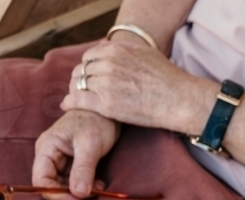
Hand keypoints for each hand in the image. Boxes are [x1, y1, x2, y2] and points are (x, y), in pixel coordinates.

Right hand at [32, 108, 120, 199]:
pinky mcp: (71, 165)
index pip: (41, 180)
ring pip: (64, 187)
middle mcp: (49, 156)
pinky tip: (98, 184)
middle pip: (51, 186)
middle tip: (92, 194)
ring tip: (98, 188)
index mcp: (47, 148)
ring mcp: (60, 161)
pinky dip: (85, 188)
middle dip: (71, 194)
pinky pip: (73, 183)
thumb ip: (83, 169)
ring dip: (80, 193)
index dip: (56, 194)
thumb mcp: (90, 144)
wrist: (105, 109)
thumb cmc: (95, 119)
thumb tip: (78, 194)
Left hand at [61, 39, 215, 134]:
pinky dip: (71, 102)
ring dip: (75, 90)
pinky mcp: (106, 104)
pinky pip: (79, 99)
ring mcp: (105, 83)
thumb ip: (125, 51)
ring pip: (79, 84)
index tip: (89, 76)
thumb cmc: (166, 78)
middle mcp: (107, 63)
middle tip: (80, 89)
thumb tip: (113, 51)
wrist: (176, 98)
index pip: (90, 56)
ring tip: (75, 99)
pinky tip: (67, 105)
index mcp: (115, 49)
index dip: (88, 67)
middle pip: (82, 70)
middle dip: (80, 79)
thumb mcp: (144, 52)